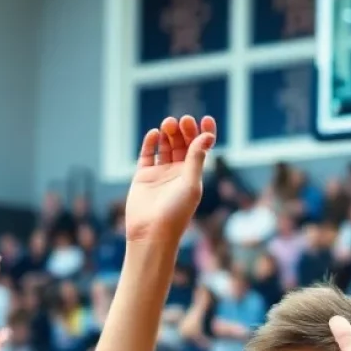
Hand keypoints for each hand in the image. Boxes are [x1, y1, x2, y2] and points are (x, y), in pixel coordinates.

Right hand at [126, 115, 215, 243]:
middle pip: (183, 144)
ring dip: (168, 134)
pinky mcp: (143, 176)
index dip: (204, 133)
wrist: (151, 232)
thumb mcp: (191, 184)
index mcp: (194, 175)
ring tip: (169, 123)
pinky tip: (154, 134)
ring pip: (166, 146)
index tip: (205, 118)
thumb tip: (207, 136)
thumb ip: (197, 159)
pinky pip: (147, 155)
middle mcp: (178, 173)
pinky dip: (150, 143)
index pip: (201, 149)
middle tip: (183, 120)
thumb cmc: (176, 212)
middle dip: (184, 131)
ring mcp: (160, 173)